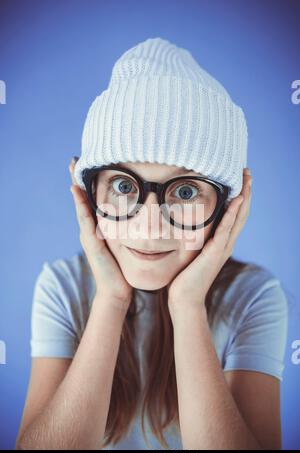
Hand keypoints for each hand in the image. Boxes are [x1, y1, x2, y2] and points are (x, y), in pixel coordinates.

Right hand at [69, 157, 132, 308]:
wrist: (118, 290)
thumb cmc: (124, 269)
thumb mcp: (127, 246)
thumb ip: (131, 232)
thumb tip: (149, 217)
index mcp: (99, 228)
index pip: (92, 201)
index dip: (89, 184)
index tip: (89, 164)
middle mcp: (90, 229)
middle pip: (82, 199)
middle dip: (78, 179)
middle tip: (75, 159)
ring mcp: (88, 235)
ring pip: (81, 205)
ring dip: (76, 186)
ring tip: (73, 167)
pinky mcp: (91, 242)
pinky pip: (85, 219)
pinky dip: (80, 204)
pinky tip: (76, 190)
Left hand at [167, 168, 251, 316]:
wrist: (184, 299)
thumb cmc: (185, 278)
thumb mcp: (191, 253)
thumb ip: (194, 240)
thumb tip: (186, 225)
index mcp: (221, 243)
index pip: (234, 215)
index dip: (239, 197)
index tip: (239, 179)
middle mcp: (226, 244)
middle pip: (241, 213)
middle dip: (245, 191)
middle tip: (247, 172)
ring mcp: (222, 249)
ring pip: (238, 219)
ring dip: (243, 198)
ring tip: (246, 180)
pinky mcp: (214, 253)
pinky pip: (225, 230)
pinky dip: (232, 215)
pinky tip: (235, 201)